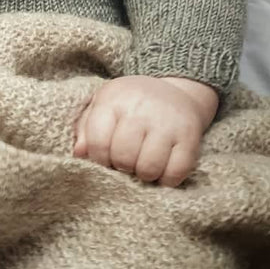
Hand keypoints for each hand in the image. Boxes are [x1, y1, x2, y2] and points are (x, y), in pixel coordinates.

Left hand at [73, 75, 218, 186]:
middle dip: (121, 166)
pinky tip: (161, 169)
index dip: (98, 159)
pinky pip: (176, 172)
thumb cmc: (130, 103)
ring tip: (142, 165)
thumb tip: (79, 153)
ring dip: (143, 175)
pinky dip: (167, 179)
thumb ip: (87, 128)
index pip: (98, 142)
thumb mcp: (103, 105)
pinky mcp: (190, 136)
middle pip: (123, 158)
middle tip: (125, 162)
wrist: (175, 89)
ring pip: (149, 168)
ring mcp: (168, 122)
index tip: (105, 158)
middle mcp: (141, 109)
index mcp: (114, 100)